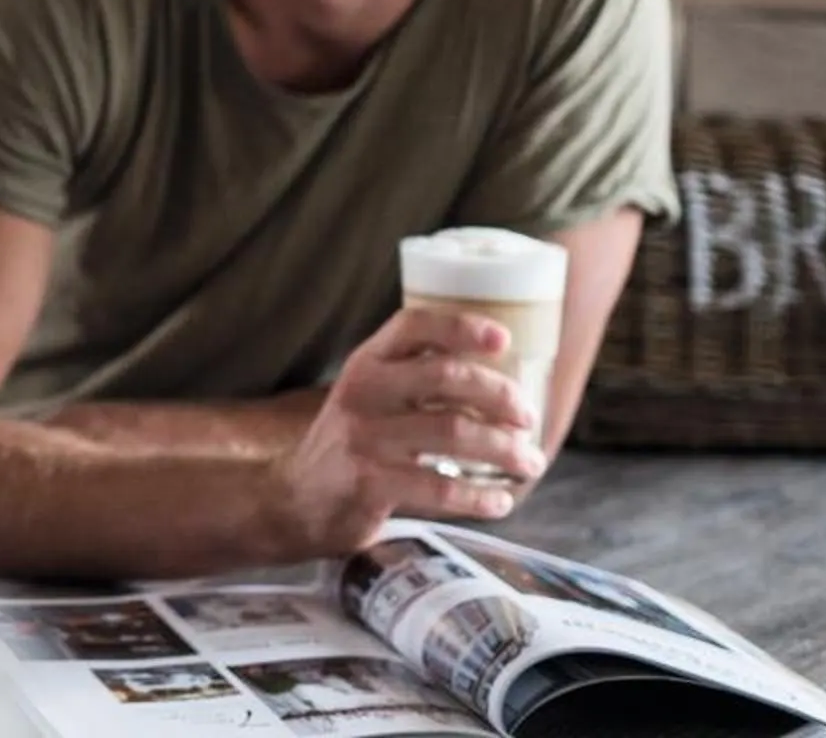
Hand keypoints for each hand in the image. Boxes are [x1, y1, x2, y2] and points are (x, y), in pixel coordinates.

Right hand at [265, 308, 543, 557]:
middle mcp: (363, 392)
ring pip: (453, 432)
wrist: (294, 499)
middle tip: (528, 418)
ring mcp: (365, 438)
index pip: (413, 325)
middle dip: (500, 396)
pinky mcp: (369, 483)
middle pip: (446, 376)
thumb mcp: (369, 398)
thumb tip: (498, 385)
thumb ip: (413, 381)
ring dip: (504, 448)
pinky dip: (481, 495)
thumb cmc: (351, 445)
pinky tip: (501, 500)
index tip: (503, 340)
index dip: (461, 327)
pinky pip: (441, 488)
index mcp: (366, 363)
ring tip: (531, 462)